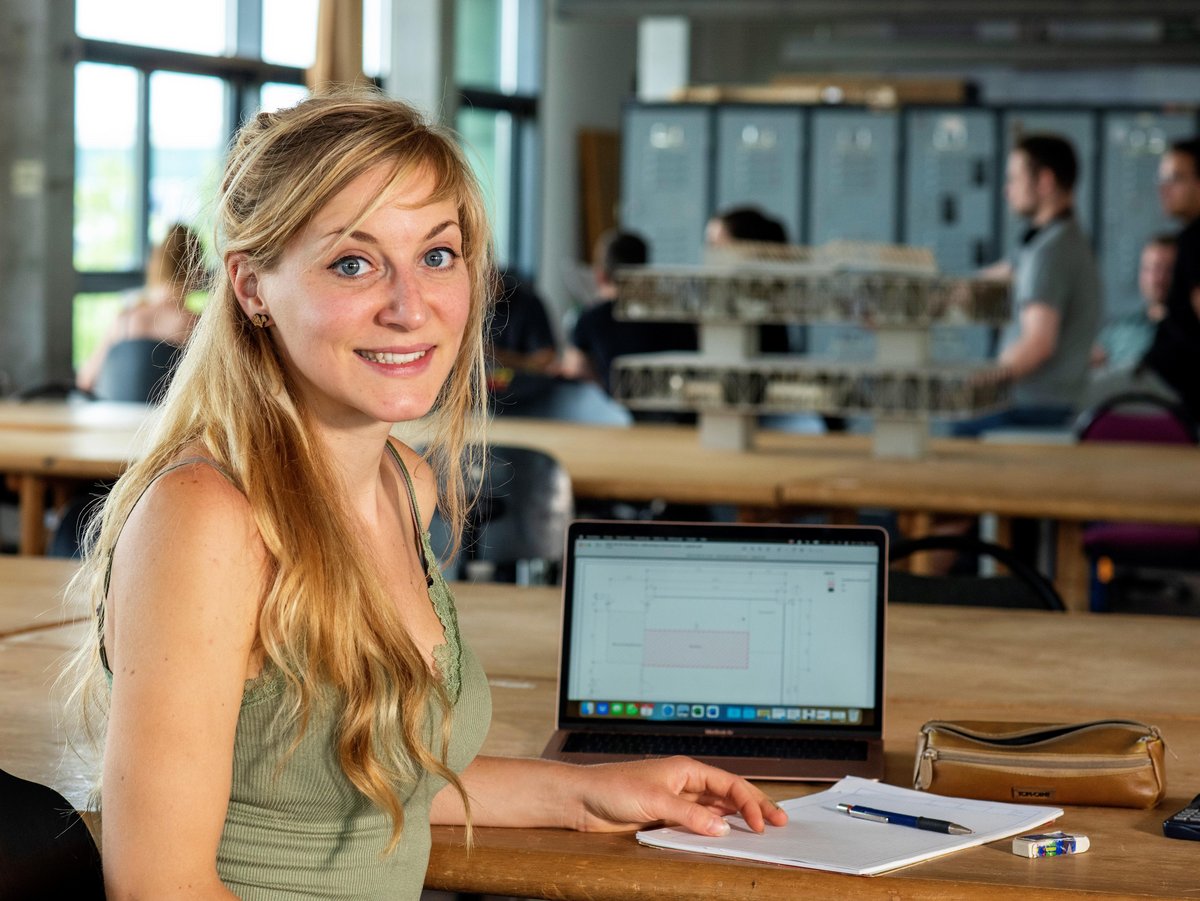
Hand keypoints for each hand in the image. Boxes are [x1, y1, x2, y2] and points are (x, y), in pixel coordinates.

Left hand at [566, 755, 787, 836]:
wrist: (582, 800)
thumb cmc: (612, 788)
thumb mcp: (655, 801)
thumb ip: (690, 815)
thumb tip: (723, 829)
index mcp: (686, 769)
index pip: (729, 784)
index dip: (750, 802)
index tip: (762, 823)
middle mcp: (685, 783)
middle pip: (729, 794)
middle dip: (756, 806)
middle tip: (781, 821)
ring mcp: (678, 800)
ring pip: (717, 810)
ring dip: (739, 819)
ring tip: (762, 830)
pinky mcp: (667, 817)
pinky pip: (700, 823)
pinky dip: (716, 830)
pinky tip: (727, 837)